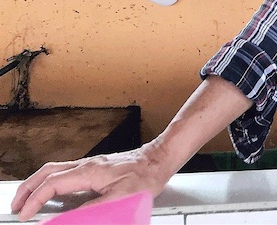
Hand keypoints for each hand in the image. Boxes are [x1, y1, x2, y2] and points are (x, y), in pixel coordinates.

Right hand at [10, 144, 169, 220]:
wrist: (159, 158)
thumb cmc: (145, 174)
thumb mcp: (121, 196)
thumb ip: (93, 208)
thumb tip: (68, 218)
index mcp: (89, 171)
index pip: (52, 184)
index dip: (35, 199)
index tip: (25, 214)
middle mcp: (86, 164)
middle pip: (47, 172)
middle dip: (28, 188)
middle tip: (17, 206)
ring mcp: (90, 164)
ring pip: (55, 169)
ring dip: (37, 183)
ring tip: (28, 199)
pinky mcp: (96, 167)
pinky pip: (66, 171)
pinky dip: (51, 181)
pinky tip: (52, 191)